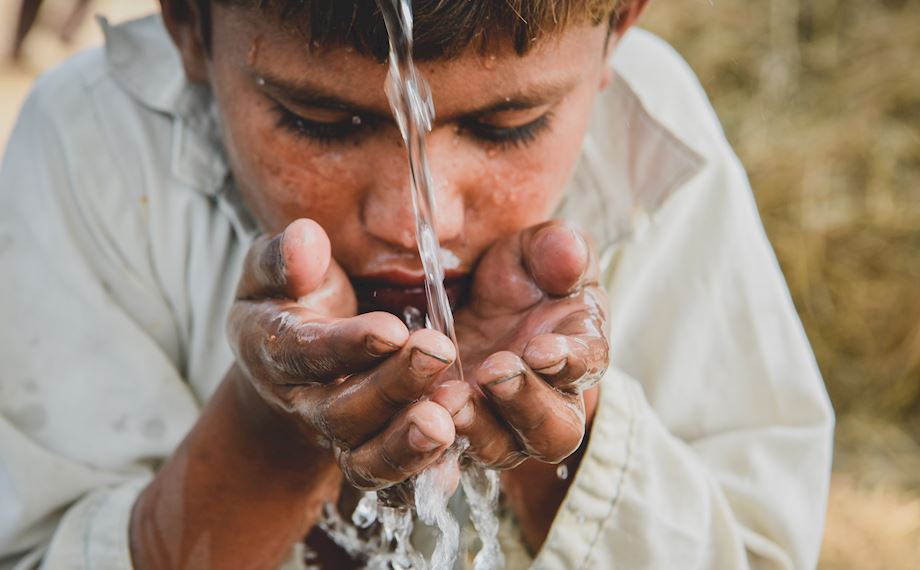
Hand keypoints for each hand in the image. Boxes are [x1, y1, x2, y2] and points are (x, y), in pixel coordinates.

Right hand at [227, 219, 457, 489]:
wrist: (292, 360)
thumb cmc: (290, 299)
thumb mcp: (272, 271)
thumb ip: (282, 258)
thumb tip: (304, 239)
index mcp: (274, 349)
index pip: (306, 353)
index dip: (347, 345)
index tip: (391, 330)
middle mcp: (304, 402)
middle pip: (342, 411)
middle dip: (392, 386)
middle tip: (438, 353)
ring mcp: (337, 434)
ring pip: (366, 456)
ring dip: (408, 442)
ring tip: (450, 418)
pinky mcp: (367, 455)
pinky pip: (392, 479)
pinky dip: (422, 472)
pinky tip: (457, 455)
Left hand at [432, 222, 608, 468]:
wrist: (471, 301)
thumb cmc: (522, 277)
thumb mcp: (539, 251)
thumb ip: (559, 250)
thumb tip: (569, 253)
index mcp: (577, 355)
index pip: (589, 368)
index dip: (571, 363)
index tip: (543, 348)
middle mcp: (545, 405)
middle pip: (550, 432)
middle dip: (525, 404)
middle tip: (495, 372)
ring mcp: (497, 426)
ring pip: (496, 448)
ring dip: (474, 426)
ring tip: (448, 396)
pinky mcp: (450, 431)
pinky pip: (442, 454)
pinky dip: (428, 446)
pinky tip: (411, 422)